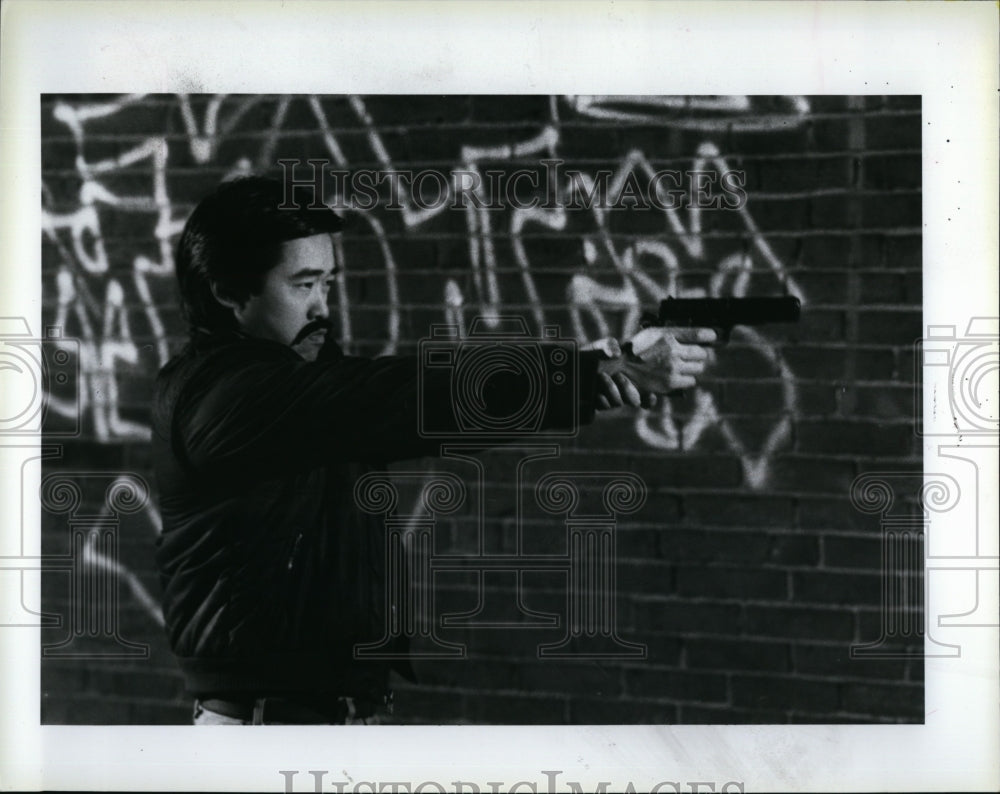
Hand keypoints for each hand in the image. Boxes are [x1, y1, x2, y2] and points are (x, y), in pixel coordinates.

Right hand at [595, 326, 715, 407]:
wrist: (622, 367)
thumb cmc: (638, 349)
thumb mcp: (654, 333)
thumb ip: (674, 333)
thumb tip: (700, 335)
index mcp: (667, 335)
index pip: (699, 333)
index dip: (709, 335)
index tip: (712, 337)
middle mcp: (672, 350)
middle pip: (702, 353)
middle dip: (699, 355)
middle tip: (692, 355)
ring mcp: (672, 367)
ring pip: (698, 368)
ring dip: (693, 367)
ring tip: (682, 366)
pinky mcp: (671, 382)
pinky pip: (691, 381)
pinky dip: (687, 379)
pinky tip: (677, 376)